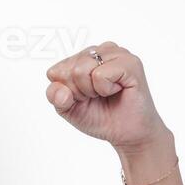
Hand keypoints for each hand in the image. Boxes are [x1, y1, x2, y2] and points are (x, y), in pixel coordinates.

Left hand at [44, 42, 169, 151]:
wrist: (127, 133)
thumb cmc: (101, 117)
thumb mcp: (68, 109)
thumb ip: (55, 96)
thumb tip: (60, 90)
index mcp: (82, 58)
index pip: (56, 71)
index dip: (66, 92)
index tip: (83, 99)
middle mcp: (99, 51)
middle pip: (69, 70)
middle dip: (78, 92)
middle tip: (97, 97)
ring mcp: (115, 54)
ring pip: (81, 69)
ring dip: (91, 90)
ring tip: (107, 93)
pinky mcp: (129, 63)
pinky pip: (100, 75)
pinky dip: (105, 89)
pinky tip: (118, 90)